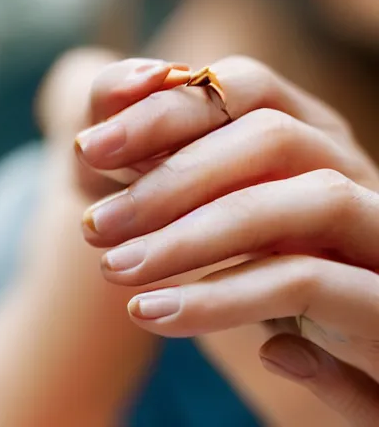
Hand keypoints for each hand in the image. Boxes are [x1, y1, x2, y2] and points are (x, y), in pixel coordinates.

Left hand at [76, 54, 378, 423]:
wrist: (318, 357)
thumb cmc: (239, 262)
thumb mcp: (183, 201)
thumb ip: (152, 139)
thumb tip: (130, 78)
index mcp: (305, 126)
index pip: (240, 85)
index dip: (161, 108)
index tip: (85, 149)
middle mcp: (350, 165)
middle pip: (271, 136)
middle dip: (171, 175)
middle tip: (92, 223)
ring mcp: (378, 227)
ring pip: (299, 205)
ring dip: (195, 236)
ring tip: (114, 271)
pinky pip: (305, 281)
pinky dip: (224, 297)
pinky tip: (158, 313)